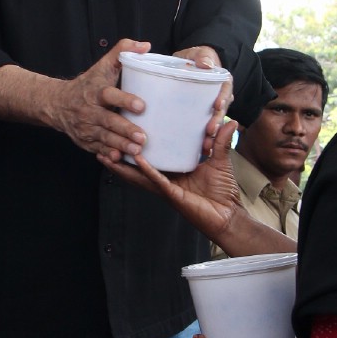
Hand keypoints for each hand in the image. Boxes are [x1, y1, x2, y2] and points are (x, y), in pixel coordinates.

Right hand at [51, 39, 151, 160]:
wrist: (58, 103)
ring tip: (137, 150)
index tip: (141, 106)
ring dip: (121, 144)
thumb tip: (145, 45)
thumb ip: (122, 52)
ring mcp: (87, 127)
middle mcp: (90, 110)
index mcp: (96, 91)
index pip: (110, 95)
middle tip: (142, 136)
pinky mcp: (86, 141)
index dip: (125, 100)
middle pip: (108, 121)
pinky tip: (119, 158)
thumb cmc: (87, 84)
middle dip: (125, 130)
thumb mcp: (102, 66)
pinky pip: (97, 149)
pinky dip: (107, 154)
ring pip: (105, 138)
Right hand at [101, 118, 241, 237]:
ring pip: (139, 175)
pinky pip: (156, 180)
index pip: (152, 157)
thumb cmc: (223, 193)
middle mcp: (166, 180)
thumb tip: (231, 121)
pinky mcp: (173, 194)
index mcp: (173, 172)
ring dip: (123, 166)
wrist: (229, 216)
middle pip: (137, 168)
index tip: (127, 130)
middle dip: (121, 157)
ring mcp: (167, 188)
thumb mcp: (220, 160)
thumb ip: (220, 141)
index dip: (139, 146)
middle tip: (105, 142)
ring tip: (107, 153)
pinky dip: (146, 170)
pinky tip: (136, 160)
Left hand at [173, 45, 230, 149]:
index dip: (223, 98)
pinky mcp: (203, 116)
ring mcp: (213, 108)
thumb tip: (205, 64)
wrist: (191, 64)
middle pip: (221, 111)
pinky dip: (204, 139)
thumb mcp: (199, 53)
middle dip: (217, 122)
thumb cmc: (195, 57)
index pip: (225, 90)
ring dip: (212, 135)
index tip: (218, 106)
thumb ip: (203, 56)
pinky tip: (198, 150)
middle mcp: (221, 96)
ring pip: (215, 122)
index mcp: (222, 81)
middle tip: (210, 131)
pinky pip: (205, 128)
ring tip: (206, 147)